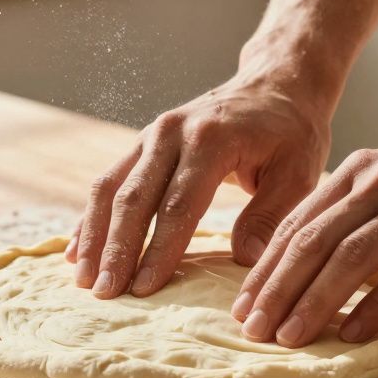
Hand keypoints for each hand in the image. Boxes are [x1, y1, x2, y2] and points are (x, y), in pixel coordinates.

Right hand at [66, 71, 330, 298]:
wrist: (275, 84)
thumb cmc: (292, 132)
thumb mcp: (300, 171)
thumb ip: (272, 215)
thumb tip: (243, 261)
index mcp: (211, 139)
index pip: (178, 203)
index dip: (160, 249)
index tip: (144, 289)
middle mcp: (172, 132)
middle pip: (135, 197)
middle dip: (117, 249)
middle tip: (104, 294)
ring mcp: (151, 136)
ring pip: (110, 187)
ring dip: (94, 235)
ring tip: (83, 279)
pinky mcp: (142, 145)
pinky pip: (109, 181)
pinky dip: (91, 218)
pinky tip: (78, 252)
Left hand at [233, 112, 377, 347]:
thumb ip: (356, 208)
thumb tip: (312, 258)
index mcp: (358, 170)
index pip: (297, 224)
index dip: (265, 268)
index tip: (242, 307)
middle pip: (313, 242)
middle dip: (277, 291)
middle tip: (252, 331)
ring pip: (351, 257)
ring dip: (314, 301)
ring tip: (290, 338)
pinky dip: (375, 306)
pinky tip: (353, 333)